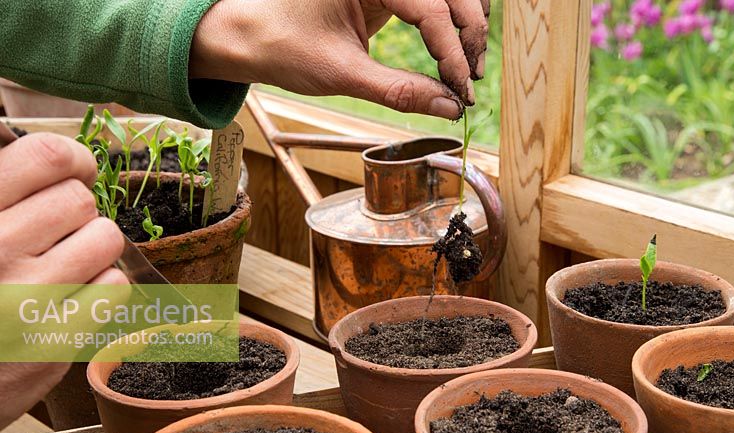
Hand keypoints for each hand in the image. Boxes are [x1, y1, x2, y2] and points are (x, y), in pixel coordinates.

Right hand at [0, 133, 126, 429]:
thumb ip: (1, 191)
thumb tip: (57, 160)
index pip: (46, 157)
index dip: (73, 159)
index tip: (75, 171)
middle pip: (80, 201)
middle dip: (73, 213)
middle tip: (51, 234)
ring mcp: (25, 300)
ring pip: (105, 239)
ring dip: (90, 248)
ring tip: (59, 265)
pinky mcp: (54, 342)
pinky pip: (114, 287)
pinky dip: (100, 287)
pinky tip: (69, 296)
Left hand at [190, 0, 489, 118]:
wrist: (249, 36)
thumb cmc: (283, 46)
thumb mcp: (343, 73)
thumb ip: (400, 91)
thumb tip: (449, 108)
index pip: (431, 7)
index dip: (453, 51)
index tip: (464, 89)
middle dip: (469, 35)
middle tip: (471, 82)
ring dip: (465, 28)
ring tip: (466, 72)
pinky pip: (432, 3)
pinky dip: (448, 28)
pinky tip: (453, 57)